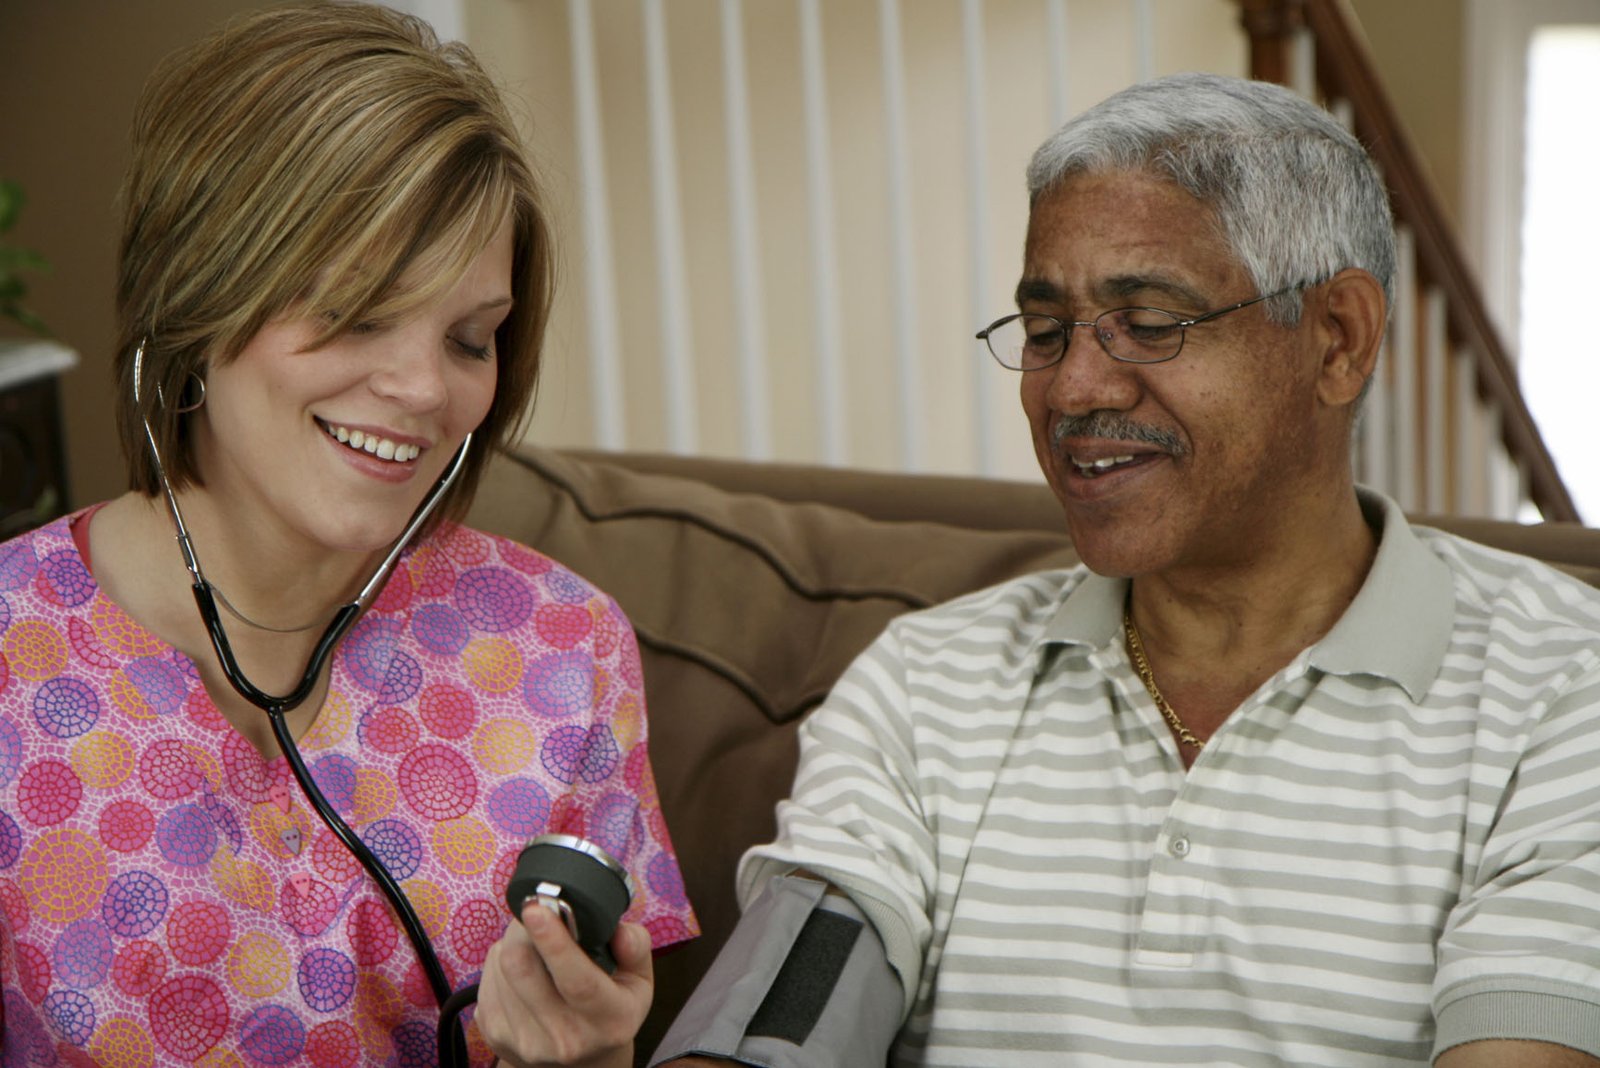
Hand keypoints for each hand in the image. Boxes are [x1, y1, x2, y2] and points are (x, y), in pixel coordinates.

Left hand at [474, 901, 653, 1066]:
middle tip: (537, 912)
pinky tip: (523, 970)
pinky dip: (500, 963)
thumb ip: (636, 949)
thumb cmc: (610, 1010)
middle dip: (524, 929)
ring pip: (500, 967)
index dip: (554, 943)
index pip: (577, 981)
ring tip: (535, 948)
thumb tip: (619, 930)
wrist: (580, 1064)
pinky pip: (486, 979)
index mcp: (609, 1021)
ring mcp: (525, 1041)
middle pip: (522, 968)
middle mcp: (565, 1037)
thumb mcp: (638, 982)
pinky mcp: (494, 1036)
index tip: (537, 909)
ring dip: (514, 944)